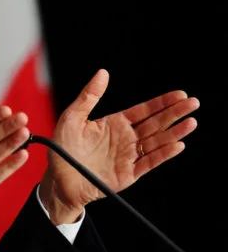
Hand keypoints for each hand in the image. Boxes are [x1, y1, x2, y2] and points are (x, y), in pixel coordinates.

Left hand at [39, 69, 198, 223]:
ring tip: (191, 122)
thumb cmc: (62, 147)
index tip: (180, 94)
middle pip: (156, 123)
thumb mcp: (72, 116)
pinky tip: (177, 144)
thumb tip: (103, 73)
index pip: (144, 111)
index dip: (162, 102)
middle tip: (193, 102)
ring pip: (157, 142)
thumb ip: (89, 96)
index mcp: (115, 123)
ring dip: (175, 132)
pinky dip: (163, 154)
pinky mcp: (128, 174)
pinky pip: (149, 162)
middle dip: (175, 113)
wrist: (58, 178)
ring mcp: (128, 156)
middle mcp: (125, 139)